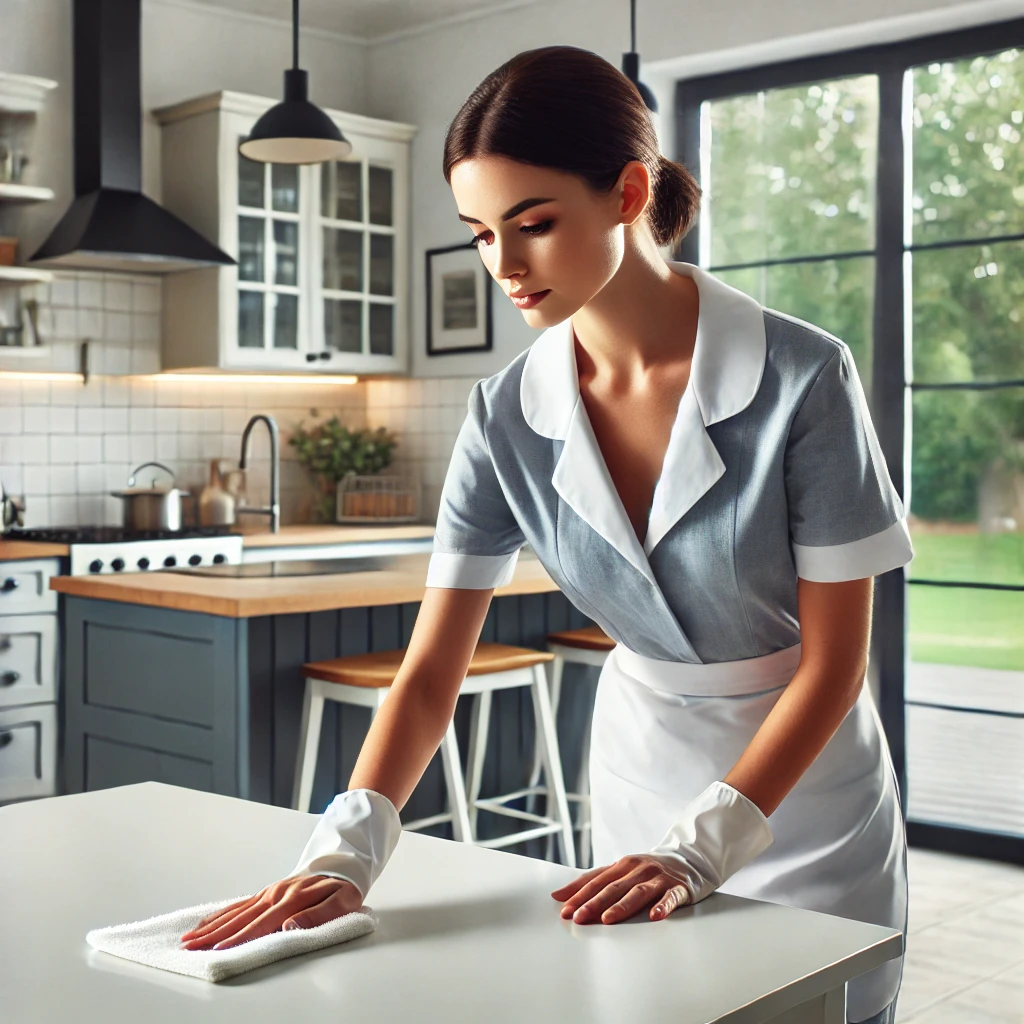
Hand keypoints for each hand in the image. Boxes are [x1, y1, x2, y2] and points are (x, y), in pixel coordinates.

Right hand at [179, 874, 363, 949]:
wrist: (343, 865)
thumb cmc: (344, 888)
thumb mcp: (341, 902)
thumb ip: (316, 916)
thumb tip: (289, 928)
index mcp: (292, 899)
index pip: (261, 924)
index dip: (240, 938)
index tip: (219, 950)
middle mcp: (275, 894)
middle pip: (240, 918)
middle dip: (214, 934)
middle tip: (190, 948)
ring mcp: (269, 892)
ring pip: (235, 911)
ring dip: (211, 925)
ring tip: (189, 938)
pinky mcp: (267, 892)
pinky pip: (240, 904)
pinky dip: (221, 913)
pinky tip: (206, 922)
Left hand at [550, 854, 695, 925]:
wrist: (688, 860)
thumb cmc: (648, 870)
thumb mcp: (621, 871)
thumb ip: (593, 881)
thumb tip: (559, 895)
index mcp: (622, 865)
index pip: (597, 881)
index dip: (579, 895)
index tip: (564, 910)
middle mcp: (638, 869)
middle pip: (613, 887)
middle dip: (594, 903)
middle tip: (578, 917)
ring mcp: (658, 878)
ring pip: (637, 892)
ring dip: (621, 906)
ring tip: (607, 919)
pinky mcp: (678, 887)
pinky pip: (670, 898)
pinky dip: (662, 906)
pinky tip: (654, 916)